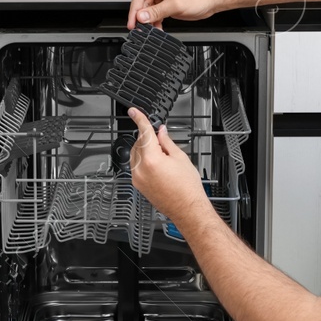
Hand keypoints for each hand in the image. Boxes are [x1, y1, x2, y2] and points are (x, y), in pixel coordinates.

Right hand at [127, 0, 219, 28]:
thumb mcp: (175, 4)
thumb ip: (156, 11)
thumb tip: (141, 17)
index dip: (135, 10)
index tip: (132, 22)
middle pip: (142, 2)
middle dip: (142, 17)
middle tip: (139, 29)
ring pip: (148, 9)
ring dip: (148, 21)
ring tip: (149, 30)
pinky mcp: (165, 1)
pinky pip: (155, 12)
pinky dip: (155, 21)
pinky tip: (156, 28)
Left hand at [127, 108, 211, 229]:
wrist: (187, 208)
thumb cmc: (187, 187)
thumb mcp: (180, 158)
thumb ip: (166, 142)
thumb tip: (160, 132)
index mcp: (151, 160)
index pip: (143, 133)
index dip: (139, 119)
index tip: (134, 111)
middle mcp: (140, 169)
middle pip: (138, 143)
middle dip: (148, 138)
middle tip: (162, 140)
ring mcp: (137, 178)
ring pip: (135, 154)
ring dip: (145, 149)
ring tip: (163, 156)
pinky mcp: (137, 185)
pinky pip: (136, 166)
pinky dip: (143, 160)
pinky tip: (157, 164)